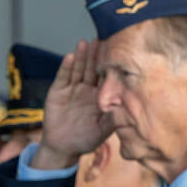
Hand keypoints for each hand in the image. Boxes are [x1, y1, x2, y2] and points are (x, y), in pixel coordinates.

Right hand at [38, 40, 106, 169]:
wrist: (63, 147)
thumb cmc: (86, 139)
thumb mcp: (103, 130)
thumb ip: (114, 119)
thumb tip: (129, 110)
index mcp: (99, 97)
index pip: (106, 78)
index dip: (110, 67)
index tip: (117, 53)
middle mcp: (86, 90)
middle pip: (92, 69)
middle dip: (96, 56)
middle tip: (101, 39)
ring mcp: (72, 89)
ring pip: (78, 70)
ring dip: (81, 57)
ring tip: (85, 43)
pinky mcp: (58, 91)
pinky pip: (63, 77)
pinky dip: (66, 67)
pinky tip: (70, 57)